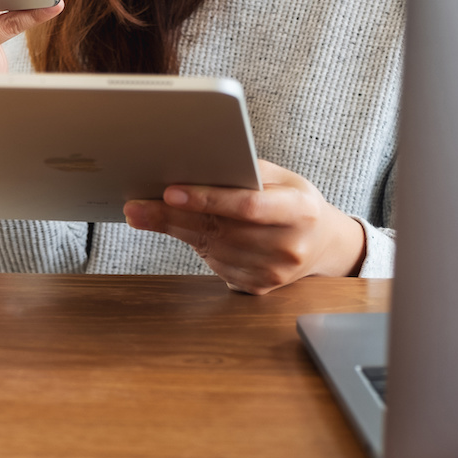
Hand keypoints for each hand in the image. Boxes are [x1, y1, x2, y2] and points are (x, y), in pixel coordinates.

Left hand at [122, 160, 366, 294]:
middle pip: (221, 230)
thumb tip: (193, 169)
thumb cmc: (294, 200)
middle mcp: (290, 246)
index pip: (248, 206)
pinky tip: (184, 230)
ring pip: (212, 249)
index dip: (207, 199)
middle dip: (173, 216)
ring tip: (145, 213)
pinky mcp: (260, 288)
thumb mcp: (281, 178)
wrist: (322, 242)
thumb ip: (245, 173)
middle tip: (136, 206)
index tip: (170, 191)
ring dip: (176, 230)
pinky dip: (196, 246)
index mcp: (300, 211)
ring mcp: (275, 272)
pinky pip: (216, 265)